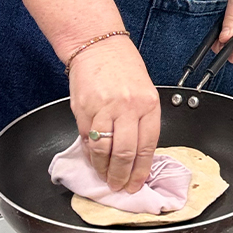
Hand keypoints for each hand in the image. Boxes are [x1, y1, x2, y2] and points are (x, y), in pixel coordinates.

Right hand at [67, 35, 160, 193]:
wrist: (97, 45)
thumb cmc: (122, 66)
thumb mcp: (143, 90)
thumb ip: (141, 120)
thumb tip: (137, 154)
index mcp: (148, 102)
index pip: (147, 146)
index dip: (141, 170)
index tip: (137, 183)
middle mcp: (128, 106)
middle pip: (126, 153)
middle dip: (122, 176)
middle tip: (119, 187)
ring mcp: (104, 108)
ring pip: (104, 151)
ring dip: (104, 170)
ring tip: (105, 178)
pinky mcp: (84, 110)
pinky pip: (88, 140)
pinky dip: (90, 155)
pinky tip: (93, 160)